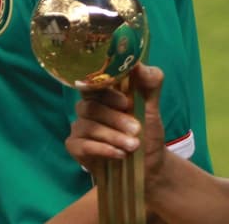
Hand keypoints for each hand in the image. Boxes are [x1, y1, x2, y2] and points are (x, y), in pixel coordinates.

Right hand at [66, 63, 169, 182]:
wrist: (149, 166)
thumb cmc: (148, 133)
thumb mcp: (153, 107)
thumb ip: (149, 83)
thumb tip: (137, 63)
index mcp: (103, 94)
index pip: (93, 84)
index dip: (107, 92)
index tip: (126, 102)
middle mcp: (88, 108)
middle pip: (90, 106)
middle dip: (115, 119)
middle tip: (136, 130)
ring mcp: (80, 127)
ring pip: (88, 126)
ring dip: (113, 136)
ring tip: (133, 146)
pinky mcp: (75, 147)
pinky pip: (81, 145)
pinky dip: (102, 149)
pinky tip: (119, 155)